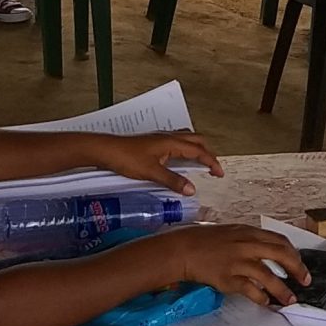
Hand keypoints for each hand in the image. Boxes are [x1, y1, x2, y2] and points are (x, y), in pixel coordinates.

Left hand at [88, 132, 224, 195]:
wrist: (106, 150)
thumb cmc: (126, 158)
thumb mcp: (152, 172)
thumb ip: (173, 181)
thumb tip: (192, 189)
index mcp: (171, 142)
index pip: (198, 150)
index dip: (211, 161)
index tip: (219, 173)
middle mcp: (168, 137)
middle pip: (196, 140)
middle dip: (207, 153)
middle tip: (212, 168)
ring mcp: (160, 138)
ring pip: (186, 139)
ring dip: (196, 150)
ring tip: (199, 164)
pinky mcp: (153, 143)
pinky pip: (176, 143)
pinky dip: (184, 150)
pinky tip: (178, 162)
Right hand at [143, 224, 305, 305]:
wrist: (184, 250)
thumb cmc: (206, 241)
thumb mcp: (232, 233)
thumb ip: (250, 241)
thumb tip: (269, 252)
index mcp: (249, 232)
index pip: (280, 241)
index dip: (294, 254)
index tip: (300, 264)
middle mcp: (246, 245)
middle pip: (280, 255)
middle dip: (297, 269)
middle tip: (305, 281)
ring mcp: (237, 262)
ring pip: (268, 276)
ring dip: (282, 290)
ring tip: (290, 300)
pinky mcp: (228, 278)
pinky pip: (250, 289)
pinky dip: (261, 297)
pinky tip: (266, 302)